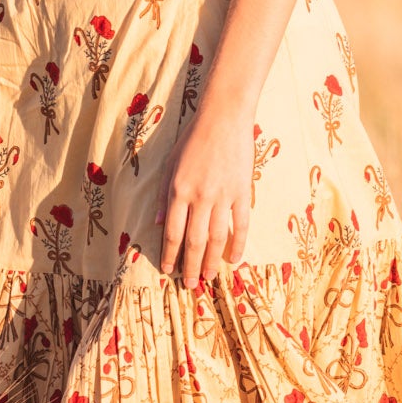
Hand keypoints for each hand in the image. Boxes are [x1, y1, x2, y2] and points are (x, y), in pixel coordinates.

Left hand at [155, 108, 251, 285]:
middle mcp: (201, 197)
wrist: (224, 118)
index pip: (174, 232)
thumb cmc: (194, 138)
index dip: (170, 254)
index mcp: (179, 190)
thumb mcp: (171, 163)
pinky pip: (241, 225)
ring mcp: (224, 196)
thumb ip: (165, 194)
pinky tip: (234, 260)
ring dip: (211, 261)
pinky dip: (238, 244)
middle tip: (190, 285)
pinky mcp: (243, 192)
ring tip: (208, 277)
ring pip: (217, 238)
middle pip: (194, 240)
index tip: (168, 270)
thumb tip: (159, 223)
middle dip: (190, 265)